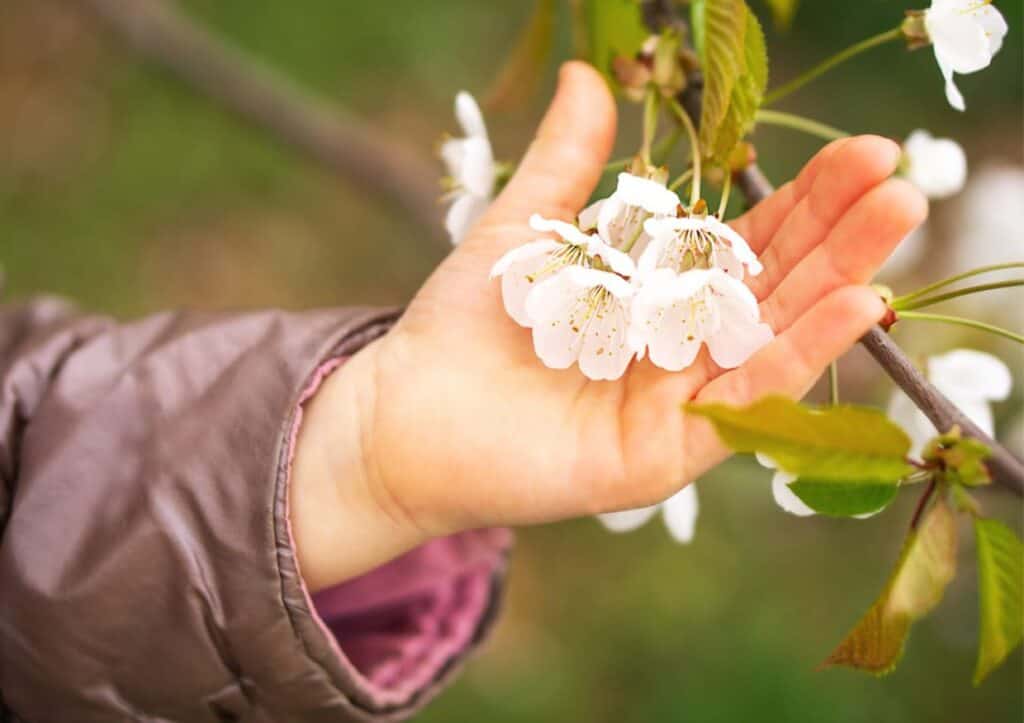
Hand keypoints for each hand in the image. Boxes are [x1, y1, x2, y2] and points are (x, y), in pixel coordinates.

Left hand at [291, 62, 927, 590]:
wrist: (409, 411)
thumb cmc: (467, 322)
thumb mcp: (527, 229)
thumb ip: (567, 162)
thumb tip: (590, 76)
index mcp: (656, 295)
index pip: (747, 243)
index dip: (802, 199)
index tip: (860, 152)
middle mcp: (679, 349)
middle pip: (774, 287)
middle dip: (837, 233)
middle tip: (898, 178)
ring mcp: (678, 402)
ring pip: (772, 340)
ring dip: (837, 282)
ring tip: (897, 219)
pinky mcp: (666, 452)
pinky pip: (743, 402)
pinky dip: (797, 357)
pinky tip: (854, 306)